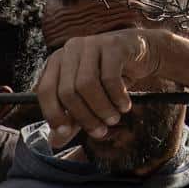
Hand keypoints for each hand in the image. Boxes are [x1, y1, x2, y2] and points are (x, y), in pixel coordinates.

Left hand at [35, 28, 159, 147]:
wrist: (143, 53)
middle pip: (67, 91)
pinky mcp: (113, 45)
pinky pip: (110, 77)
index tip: (65, 134)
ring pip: (87, 85)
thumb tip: (55, 143)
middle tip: (100, 132)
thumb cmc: (111, 77)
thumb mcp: (88, 99)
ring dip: (101, 108)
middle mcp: (70, 50)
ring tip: (113, 120)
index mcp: (57, 61)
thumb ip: (71, 119)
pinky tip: (125, 106)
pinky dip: (117, 97)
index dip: (53, 114)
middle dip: (84, 117)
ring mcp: (91, 44)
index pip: (45, 90)